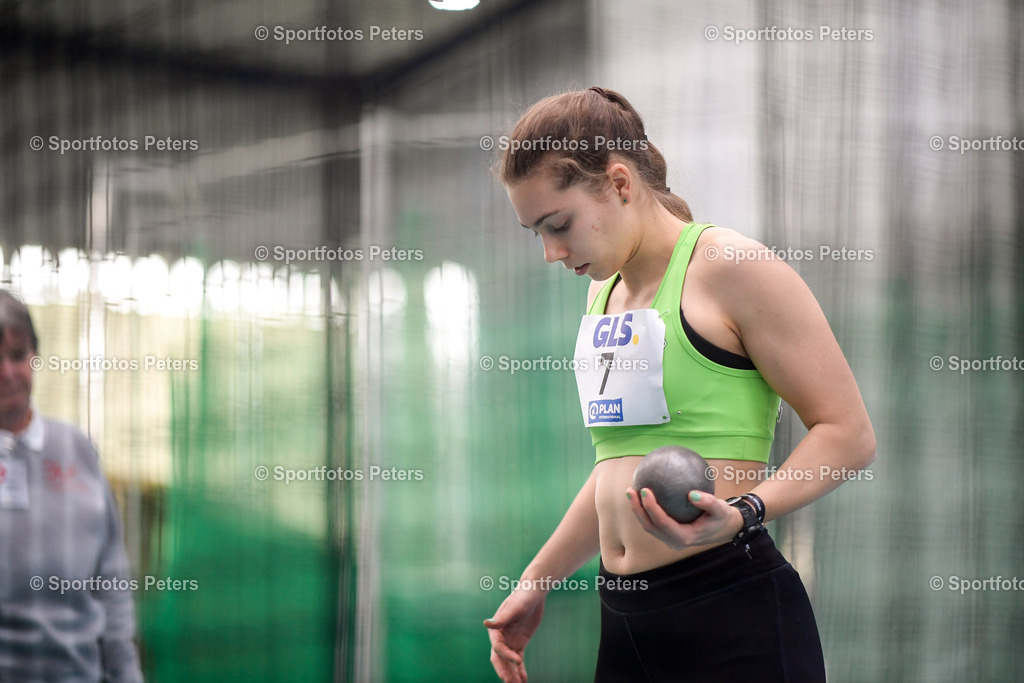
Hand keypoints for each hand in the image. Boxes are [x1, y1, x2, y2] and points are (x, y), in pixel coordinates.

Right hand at [484, 587, 545, 681]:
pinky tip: (524, 680)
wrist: (533, 593)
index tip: (518, 660)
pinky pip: (518, 660)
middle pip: (499, 659)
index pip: (498, 647)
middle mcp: (500, 637)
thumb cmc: (522, 597)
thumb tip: (486, 623)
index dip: (506, 655)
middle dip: (504, 672)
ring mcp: (510, 642)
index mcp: (496, 629)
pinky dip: (520, 670)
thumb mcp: (514, 607)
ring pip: (508, 662)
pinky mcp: (519, 644)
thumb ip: (502, 618)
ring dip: (512, 674)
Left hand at [625, 487, 743, 550]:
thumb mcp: (721, 509)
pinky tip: (642, 493)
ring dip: (637, 510)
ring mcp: (669, 539)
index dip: (651, 508)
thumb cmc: (721, 517)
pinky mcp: (667, 534)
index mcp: (685, 537)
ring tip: (630, 490)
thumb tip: (691, 494)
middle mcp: (674, 541)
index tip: (645, 490)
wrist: (722, 528)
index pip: (662, 523)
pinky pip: (652, 522)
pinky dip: (645, 509)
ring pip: (648, 526)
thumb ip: (709, 502)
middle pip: (650, 526)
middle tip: (631, 489)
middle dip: (637, 509)